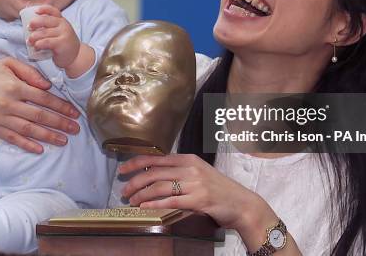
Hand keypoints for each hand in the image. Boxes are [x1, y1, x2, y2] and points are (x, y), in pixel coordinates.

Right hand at [0, 58, 81, 152]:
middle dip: (60, 123)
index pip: (44, 99)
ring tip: (63, 141)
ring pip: (28, 129)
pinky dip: (26, 145)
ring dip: (48, 136)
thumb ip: (29, 73)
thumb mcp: (8, 63)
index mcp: (15, 86)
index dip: (62, 106)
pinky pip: (12, 138)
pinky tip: (39, 149)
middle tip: (75, 129)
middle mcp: (8, 103)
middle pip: (40, 116)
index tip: (74, 113)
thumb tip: (47, 86)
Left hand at [27, 5, 80, 68]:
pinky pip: (46, 42)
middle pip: (46, 20)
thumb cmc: (63, 44)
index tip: (35, 11)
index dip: (44, 9)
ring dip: (33, 37)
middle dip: (34, 23)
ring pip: (44, 32)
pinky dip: (38, 44)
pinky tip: (36, 47)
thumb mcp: (60, 32)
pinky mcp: (61, 44)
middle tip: (28, 28)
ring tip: (29, 41)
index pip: (53, 11)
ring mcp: (63, 34)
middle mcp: (63, 25)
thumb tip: (30, 26)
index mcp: (62, 21)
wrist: (75, 56)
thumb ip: (50, 27)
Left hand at [119, 154, 274, 230]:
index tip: (123, 169)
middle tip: (124, 190)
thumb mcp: (198, 174)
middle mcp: (190, 168)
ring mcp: (195, 184)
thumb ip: (179, 172)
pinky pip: (171, 201)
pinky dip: (154, 204)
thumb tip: (153, 175)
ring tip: (132, 201)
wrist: (242, 203)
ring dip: (141, 194)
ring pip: (159, 187)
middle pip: (154, 173)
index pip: (156, 159)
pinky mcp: (198, 200)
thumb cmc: (218, 190)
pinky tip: (145, 206)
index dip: (136, 163)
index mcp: (189, 159)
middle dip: (135, 181)